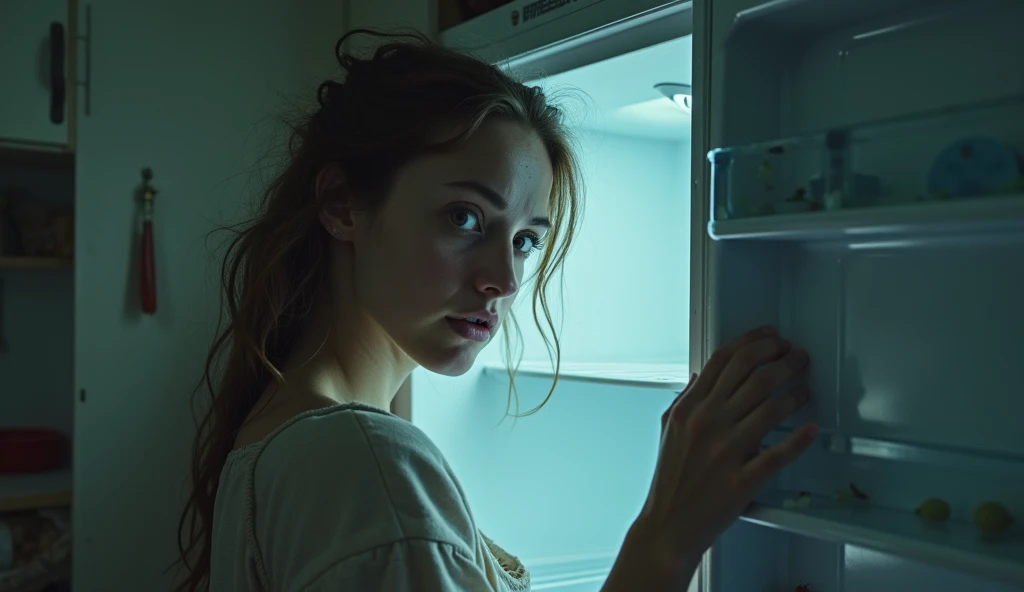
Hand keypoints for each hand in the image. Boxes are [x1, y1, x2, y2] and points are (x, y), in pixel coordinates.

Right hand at [633, 326, 815, 576]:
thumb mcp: (667, 431)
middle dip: (780, 358)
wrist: (668, 525)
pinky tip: (811, 429)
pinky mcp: (742, 479)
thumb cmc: (670, 481)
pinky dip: (798, 440)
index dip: (753, 342)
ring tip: (805, 385)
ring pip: (768, 407)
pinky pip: (777, 454)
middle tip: (796, 355)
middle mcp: (706, 423)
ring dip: (794, 391)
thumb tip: (697, 377)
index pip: (723, 361)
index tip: (771, 337)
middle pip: (752, 376)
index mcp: (688, 409)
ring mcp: (725, 450)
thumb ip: (683, 400)